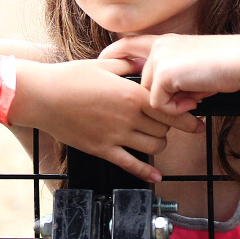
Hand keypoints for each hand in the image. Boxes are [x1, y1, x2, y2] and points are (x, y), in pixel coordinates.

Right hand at [12, 58, 202, 182]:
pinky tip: (156, 176)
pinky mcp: (102, 149)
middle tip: (174, 123)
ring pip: (153, 146)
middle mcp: (127, 117)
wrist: (43, 96)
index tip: (196, 118)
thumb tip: (145, 61)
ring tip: (158, 137)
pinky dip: (147, 173)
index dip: (186, 115)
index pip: (169, 108)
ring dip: (160, 143)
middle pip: (164, 128)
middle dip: (172, 126)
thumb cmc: (70, 77)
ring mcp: (115, 136)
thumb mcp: (103, 64)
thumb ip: (128, 64)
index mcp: (130, 94)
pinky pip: (131, 165)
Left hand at [100, 35, 239, 115]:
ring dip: (175, 102)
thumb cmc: (225, 65)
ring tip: (197, 91)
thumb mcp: (193, 65)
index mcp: (166, 41)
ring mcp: (159, 59)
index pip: (130, 43)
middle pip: (144, 83)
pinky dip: (177, 108)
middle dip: (167, 96)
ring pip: (151, 96)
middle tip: (194, 93)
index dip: (114, 53)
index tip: (101, 60)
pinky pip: (159, 105)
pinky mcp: (163, 74)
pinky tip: (195, 97)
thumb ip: (174, 74)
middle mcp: (159, 47)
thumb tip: (161, 97)